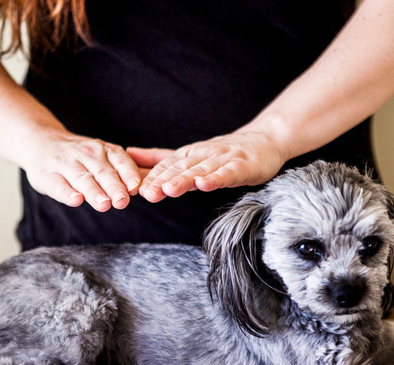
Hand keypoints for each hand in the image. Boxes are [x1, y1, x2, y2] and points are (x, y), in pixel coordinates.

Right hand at [22, 130, 142, 210]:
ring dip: (94, 192)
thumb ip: (119, 170)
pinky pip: (58, 185)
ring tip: (104, 205)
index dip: (128, 175)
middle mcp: (85, 154)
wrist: (39, 141)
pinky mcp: (46, 176)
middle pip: (102, 172)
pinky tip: (76, 200)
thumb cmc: (78, 156)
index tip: (135, 188)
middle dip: (114, 187)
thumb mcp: (100, 155)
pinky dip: (67, 193)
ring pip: (82, 179)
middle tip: (122, 202)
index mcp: (102, 150)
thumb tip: (142, 187)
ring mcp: (64, 164)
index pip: (119, 161)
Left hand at [129, 131, 286, 202]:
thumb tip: (128, 155)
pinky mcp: (243, 166)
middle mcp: (204, 154)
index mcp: (190, 154)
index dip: (152, 177)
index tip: (136, 190)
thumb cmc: (226, 153)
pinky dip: (216, 178)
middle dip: (163, 181)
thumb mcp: (190, 155)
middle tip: (147, 194)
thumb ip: (160, 158)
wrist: (265, 140)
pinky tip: (204, 184)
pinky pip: (228, 173)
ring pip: (201, 170)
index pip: (168, 165)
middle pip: (181, 168)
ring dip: (184, 180)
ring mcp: (224, 159)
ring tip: (168, 190)